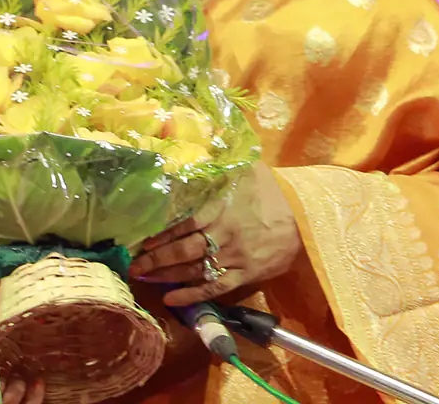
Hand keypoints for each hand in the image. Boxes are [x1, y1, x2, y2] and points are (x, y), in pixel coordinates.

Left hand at [129, 161, 301, 305]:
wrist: (305, 219)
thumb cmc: (271, 191)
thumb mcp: (246, 168)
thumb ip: (220, 159)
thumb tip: (198, 138)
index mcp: (222, 209)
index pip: (185, 223)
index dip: (161, 233)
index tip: (141, 238)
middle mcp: (225, 236)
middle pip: (185, 250)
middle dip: (156, 259)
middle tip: (133, 264)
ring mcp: (235, 258)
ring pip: (196, 270)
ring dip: (168, 276)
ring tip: (144, 278)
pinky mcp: (246, 275)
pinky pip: (216, 288)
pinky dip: (193, 295)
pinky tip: (171, 299)